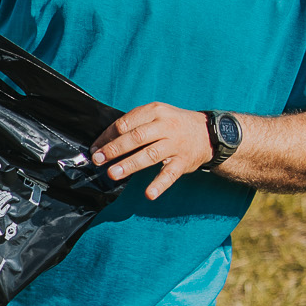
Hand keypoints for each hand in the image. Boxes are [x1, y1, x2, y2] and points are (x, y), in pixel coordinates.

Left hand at [90, 102, 212, 199]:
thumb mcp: (157, 115)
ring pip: (150, 154)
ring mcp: (175, 144)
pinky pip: (170, 174)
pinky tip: (149, 194)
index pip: (126, 123)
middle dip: (114, 149)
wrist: (209, 133)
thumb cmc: (174, 124)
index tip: (96, 148)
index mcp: (155, 111)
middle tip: (98, 160)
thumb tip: (105, 141)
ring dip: (130, 165)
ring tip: (113, 174)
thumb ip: (134, 125)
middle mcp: (165, 126)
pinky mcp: (184, 161)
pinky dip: (159, 184)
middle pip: (136, 137)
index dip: (108, 136)